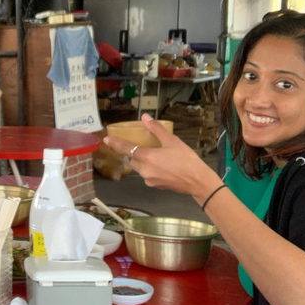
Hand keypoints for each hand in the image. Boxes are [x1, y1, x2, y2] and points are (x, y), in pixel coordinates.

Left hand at [103, 114, 219, 199]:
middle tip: (149, 147)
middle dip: (137, 153)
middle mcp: (144, 170)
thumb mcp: (172, 141)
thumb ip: (156, 129)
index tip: (106, 139)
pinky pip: (148, 175)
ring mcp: (149, 180)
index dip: (116, 143)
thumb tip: (145, 117)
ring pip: (140, 168)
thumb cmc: (187, 159)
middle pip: (133, 159)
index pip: (127, 148)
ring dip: (144, 161)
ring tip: (160, 157)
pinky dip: (151, 169)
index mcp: (147, 157)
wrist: (198, 181)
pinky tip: (164, 167)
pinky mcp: (154, 186)